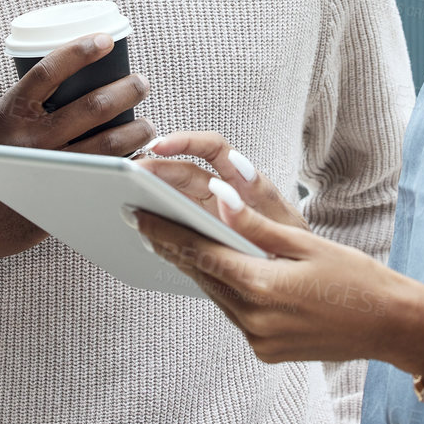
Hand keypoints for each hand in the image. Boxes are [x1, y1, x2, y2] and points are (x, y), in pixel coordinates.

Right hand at [0, 33, 155, 262]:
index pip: (48, 71)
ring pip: (108, 145)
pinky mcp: (63, 197)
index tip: (106, 40)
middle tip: (141, 82)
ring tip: (147, 124)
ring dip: (136, 130)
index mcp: (11, 112)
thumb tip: (78, 73)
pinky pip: (106, 176)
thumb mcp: (1, 123)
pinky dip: (127, 164)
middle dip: (126, 90)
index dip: (80, 51)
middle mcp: (29, 140)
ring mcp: (48, 170)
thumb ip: (31, 102)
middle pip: (91, 107)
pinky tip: (138, 157)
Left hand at [133, 190, 423, 368]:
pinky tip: (220, 272)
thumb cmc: (357, 278)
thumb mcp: (306, 243)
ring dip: (199, 270)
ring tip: (173, 243)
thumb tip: (218, 199)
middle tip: (144, 222)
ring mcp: (259, 341)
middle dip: (173, 249)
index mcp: (261, 287)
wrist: (392, 326)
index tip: (138, 214)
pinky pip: (236, 314)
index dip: (165, 232)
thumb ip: (256, 224)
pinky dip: (226, 290)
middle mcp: (254, 320)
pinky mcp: (267, 352)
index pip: (199, 253)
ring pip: (217, 296)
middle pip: (202, 276)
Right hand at [134, 132, 309, 232]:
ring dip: (149, 194)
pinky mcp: (199, 239)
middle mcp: (221, 192)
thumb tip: (228, 182)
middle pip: (182, 171)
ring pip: (172, 197)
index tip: (158, 147)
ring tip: (122, 197)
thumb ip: (260, 204)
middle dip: (154, 168)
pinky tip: (140, 233)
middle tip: (127, 175)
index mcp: (243, 180)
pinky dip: (157, 227)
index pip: (211, 148)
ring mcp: (207, 216)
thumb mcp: (286, 227)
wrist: (300, 280)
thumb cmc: (296, 249)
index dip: (184, 142)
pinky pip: (174, 230)